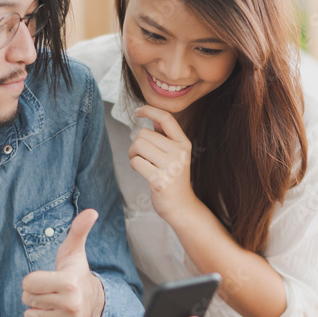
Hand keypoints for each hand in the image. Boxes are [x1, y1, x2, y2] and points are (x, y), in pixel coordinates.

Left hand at [22, 209, 104, 316]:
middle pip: (27, 299)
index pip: (27, 283)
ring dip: (38, 311)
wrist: (95, 302)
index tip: (48, 279)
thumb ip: (78, 230)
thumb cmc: (76, 274)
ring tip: (54, 305)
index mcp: (68, 282)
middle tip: (52, 292)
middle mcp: (71, 304)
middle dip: (35, 295)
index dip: (34, 280)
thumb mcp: (74, 251)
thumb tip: (91, 211)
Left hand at [128, 106, 198, 223]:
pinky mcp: (160, 181)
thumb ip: (166, 136)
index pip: (166, 118)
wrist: (181, 206)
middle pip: (144, 134)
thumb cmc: (174, 178)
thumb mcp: (176, 154)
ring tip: (141, 162)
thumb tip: (154, 119)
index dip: (149, 110)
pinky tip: (144, 172)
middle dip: (136, 143)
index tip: (138, 111)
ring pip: (138, 146)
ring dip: (133, 154)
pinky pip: (136, 162)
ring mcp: (171, 167)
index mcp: (184, 143)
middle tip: (140, 155)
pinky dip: (134, 165)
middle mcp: (179, 153)